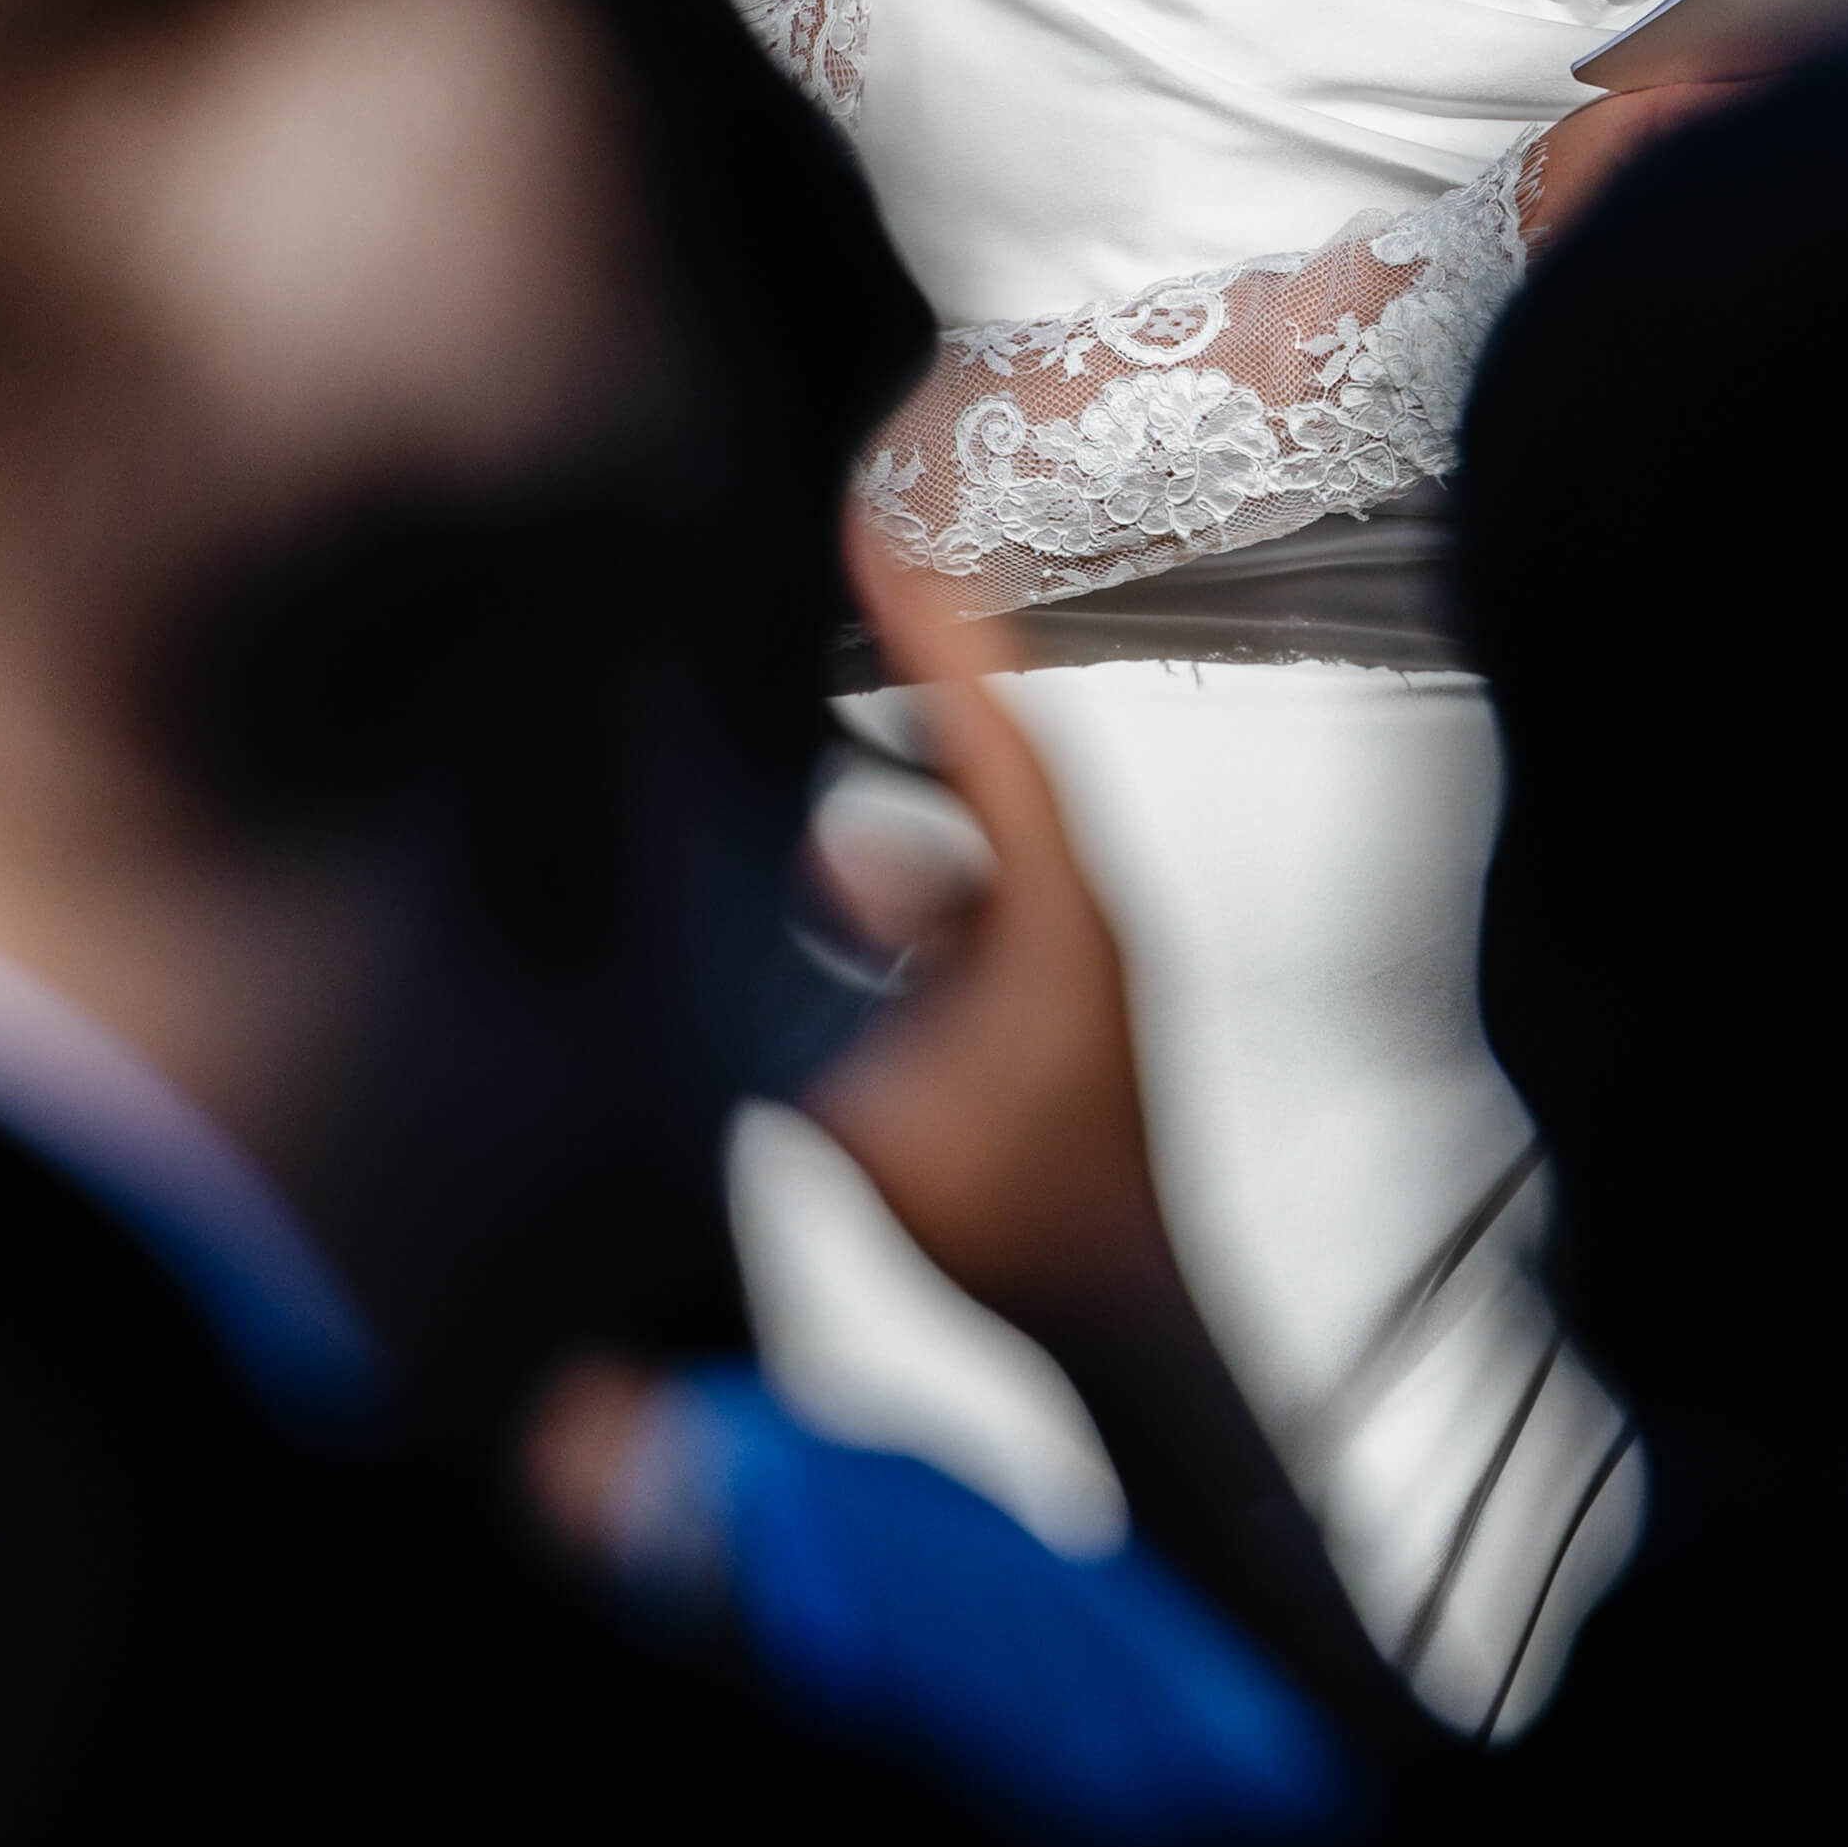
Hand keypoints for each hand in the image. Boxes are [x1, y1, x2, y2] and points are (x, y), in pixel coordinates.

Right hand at [802, 541, 1192, 1364]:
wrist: (1122, 1319)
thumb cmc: (1015, 1225)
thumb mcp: (863, 1115)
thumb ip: (781, 1018)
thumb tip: (725, 902)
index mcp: (1057, 909)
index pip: (991, 727)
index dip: (927, 622)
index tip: (868, 527)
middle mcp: (1081, 910)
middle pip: (993, 746)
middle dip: (911, 659)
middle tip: (836, 573)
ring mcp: (1074, 952)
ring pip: (983, 817)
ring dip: (904, 757)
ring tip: (814, 692)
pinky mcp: (1053, 997)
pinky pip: (976, 882)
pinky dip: (908, 845)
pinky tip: (829, 857)